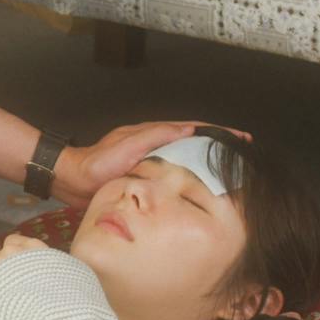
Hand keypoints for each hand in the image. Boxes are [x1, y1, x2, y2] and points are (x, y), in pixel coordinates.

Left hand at [52, 120, 251, 207]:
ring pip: (187, 160)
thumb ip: (155, 136)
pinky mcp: (146, 178)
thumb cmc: (97, 163)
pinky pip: (176, 175)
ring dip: (210, 163)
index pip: (194, 129)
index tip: (242, 138)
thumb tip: (188, 129)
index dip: (219, 133)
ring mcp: (151, 161)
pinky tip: (203, 190)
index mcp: (153, 133)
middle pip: (195, 143)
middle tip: (246, 158)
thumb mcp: (128, 146)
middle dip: (220, 147)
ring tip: (233, 174)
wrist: (73, 181)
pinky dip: (193, 179)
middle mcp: (155, 145)